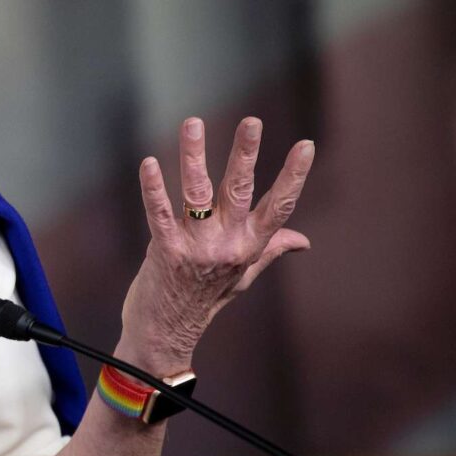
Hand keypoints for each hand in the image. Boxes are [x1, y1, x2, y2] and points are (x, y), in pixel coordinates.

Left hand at [121, 117, 313, 368]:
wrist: (166, 334)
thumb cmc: (204, 299)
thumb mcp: (241, 275)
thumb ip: (269, 249)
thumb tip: (303, 241)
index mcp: (249, 246)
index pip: (278, 206)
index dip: (293, 176)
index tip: (306, 145)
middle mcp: (226, 245)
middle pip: (239, 190)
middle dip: (245, 154)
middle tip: (251, 121)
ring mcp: (195, 247)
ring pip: (196, 193)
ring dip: (193, 156)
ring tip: (193, 124)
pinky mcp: (165, 250)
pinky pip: (158, 213)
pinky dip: (153, 188)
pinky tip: (150, 163)